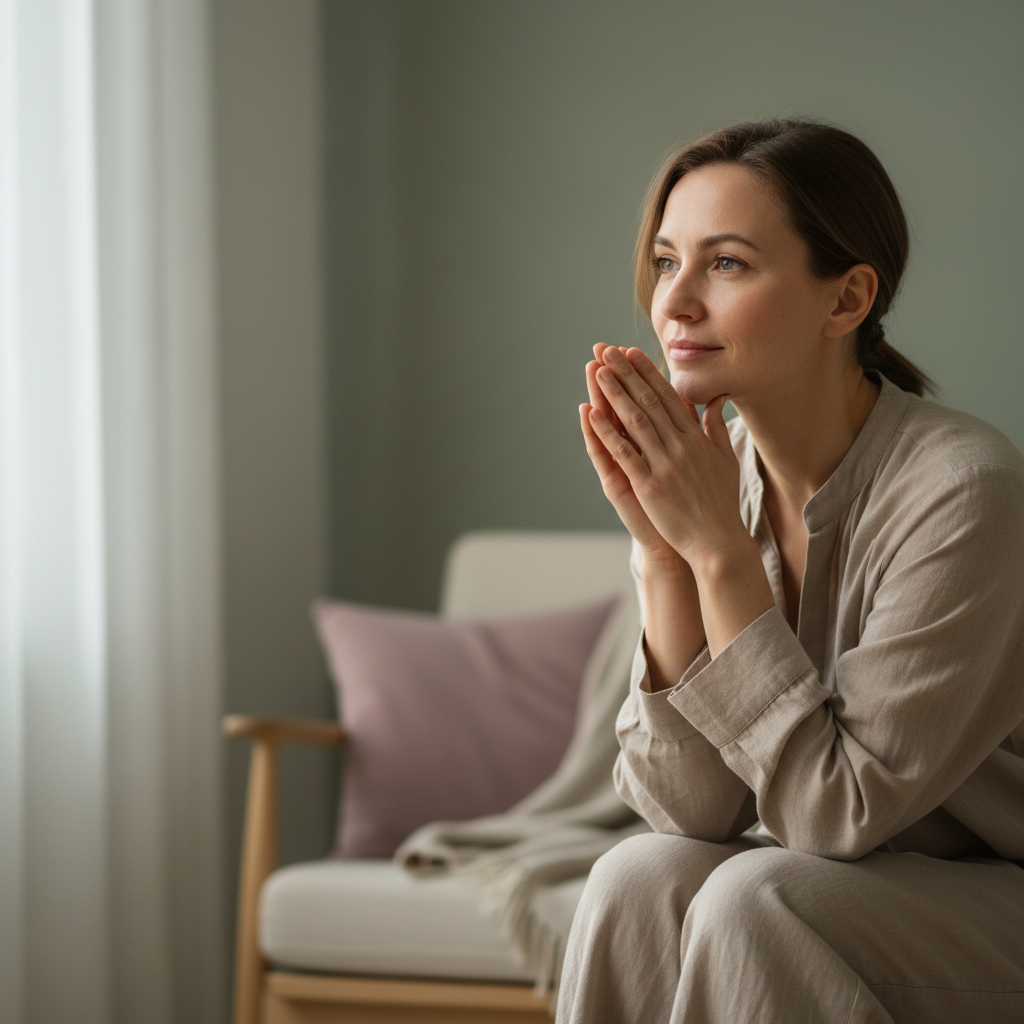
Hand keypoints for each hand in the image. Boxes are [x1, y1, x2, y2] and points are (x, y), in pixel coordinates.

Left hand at [587, 346, 746, 571]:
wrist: (719, 542)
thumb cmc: (722, 503)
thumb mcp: (726, 459)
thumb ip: (716, 427)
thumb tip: (716, 400)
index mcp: (696, 439)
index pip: (668, 397)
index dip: (648, 373)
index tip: (632, 353)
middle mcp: (680, 446)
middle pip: (649, 402)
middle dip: (627, 374)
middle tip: (608, 351)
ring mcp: (664, 465)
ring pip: (635, 421)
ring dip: (614, 394)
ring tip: (598, 371)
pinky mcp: (650, 485)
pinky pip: (624, 453)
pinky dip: (607, 432)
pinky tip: (592, 414)